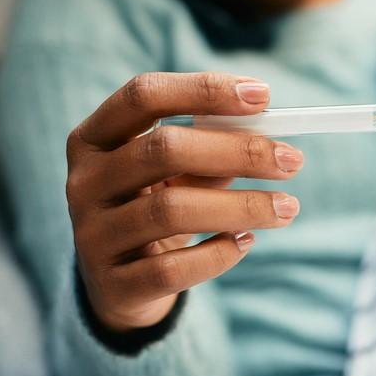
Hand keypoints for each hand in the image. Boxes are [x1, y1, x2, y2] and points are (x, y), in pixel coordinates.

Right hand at [66, 72, 303, 334]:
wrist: (120, 285)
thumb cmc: (157, 206)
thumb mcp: (174, 173)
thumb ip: (212, 147)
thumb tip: (270, 134)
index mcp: (93, 138)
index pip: (143, 96)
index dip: (204, 89)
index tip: (264, 95)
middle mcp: (84, 182)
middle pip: (163, 149)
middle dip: (237, 151)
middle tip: (292, 160)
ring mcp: (92, 236)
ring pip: (171, 210)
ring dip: (242, 206)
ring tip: (287, 207)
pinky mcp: (113, 285)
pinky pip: (173, 268)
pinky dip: (219, 253)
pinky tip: (245, 242)